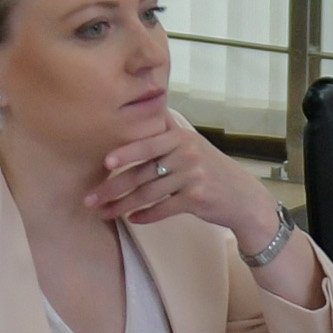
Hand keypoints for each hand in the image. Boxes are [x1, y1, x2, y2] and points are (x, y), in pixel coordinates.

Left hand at [93, 107, 268, 238]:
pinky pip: (163, 208)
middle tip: (90, 198)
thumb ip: (166, 132)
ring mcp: (192, 177)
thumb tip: (136, 113)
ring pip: (149, 193)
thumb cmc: (210, 169)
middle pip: (142, 172)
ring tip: (104, 213)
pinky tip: (133, 219)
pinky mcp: (196, 199)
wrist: (243, 197)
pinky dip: (146, 215)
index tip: (106, 161)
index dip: (127, 152)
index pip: (148, 143)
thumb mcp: (192, 144)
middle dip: (113, 187)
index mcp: (181, 136)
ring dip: (122, 206)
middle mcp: (187, 154)